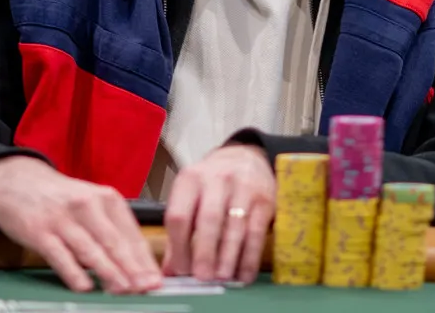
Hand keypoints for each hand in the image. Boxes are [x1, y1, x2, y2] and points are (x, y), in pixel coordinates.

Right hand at [0, 156, 159, 293]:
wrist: (16, 178)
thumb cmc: (59, 197)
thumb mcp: (92, 203)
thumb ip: (111, 230)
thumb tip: (134, 265)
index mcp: (106, 199)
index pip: (131, 234)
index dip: (144, 261)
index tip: (155, 280)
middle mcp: (88, 205)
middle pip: (115, 242)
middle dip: (132, 268)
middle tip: (145, 287)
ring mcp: (63, 218)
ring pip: (90, 249)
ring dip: (109, 272)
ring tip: (123, 289)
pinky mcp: (39, 230)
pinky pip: (60, 255)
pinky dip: (73, 273)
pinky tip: (84, 286)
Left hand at [163, 144, 274, 283]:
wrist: (245, 156)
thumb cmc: (212, 183)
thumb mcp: (190, 196)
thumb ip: (180, 231)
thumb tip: (169, 272)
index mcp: (190, 179)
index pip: (180, 215)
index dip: (179, 246)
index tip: (181, 271)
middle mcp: (216, 179)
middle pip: (209, 219)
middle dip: (205, 252)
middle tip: (203, 278)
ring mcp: (243, 187)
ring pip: (235, 227)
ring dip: (228, 257)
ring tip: (223, 278)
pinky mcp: (264, 199)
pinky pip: (257, 232)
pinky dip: (250, 257)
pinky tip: (244, 274)